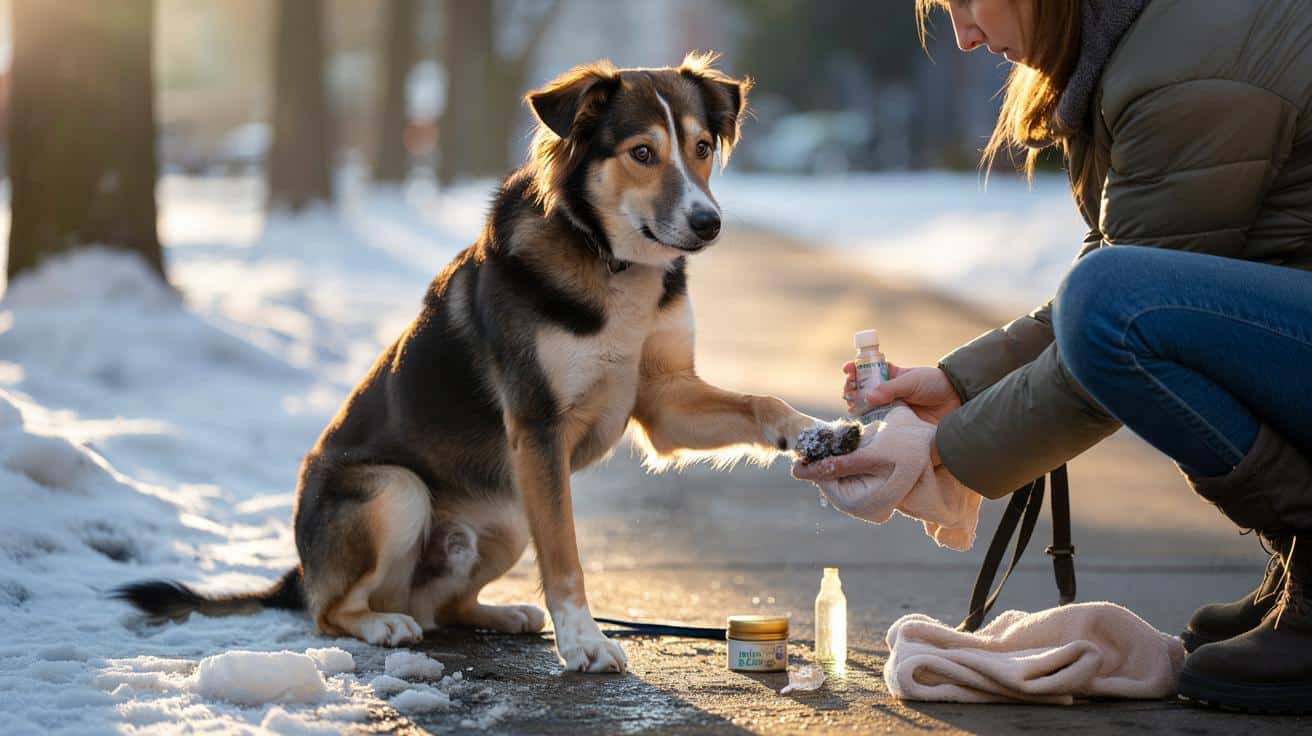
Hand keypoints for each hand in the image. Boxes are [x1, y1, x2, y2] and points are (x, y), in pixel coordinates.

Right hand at [843, 362, 961, 426]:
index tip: (846, 370)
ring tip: (851, 406)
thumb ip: (890, 388)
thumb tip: (868, 397)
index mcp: (891, 377)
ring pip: (867, 410)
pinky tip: (861, 423)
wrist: (957, 402)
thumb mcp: (912, 380)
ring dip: (855, 408)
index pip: (867, 371)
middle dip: (851, 390)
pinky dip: (868, 425)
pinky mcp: (897, 426)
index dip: (855, 369)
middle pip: (862, 392)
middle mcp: (888, 394)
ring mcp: (891, 410)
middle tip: (848, 391)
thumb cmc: (936, 384)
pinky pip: (879, 426)